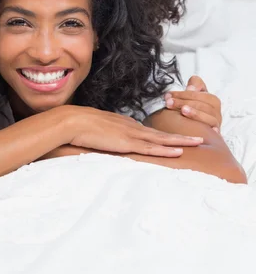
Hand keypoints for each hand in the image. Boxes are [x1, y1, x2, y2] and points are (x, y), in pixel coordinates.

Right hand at [65, 106, 202, 157]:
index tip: (178, 138)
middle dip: (181, 136)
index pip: (150, 131)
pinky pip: (150, 148)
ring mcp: (131, 134)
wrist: (73, 121)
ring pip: (161, 139)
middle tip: (200, 137)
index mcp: (126, 124)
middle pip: (161, 133)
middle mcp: (132, 127)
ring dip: (181, 141)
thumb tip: (110, 141)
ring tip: (198, 142)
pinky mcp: (127, 143)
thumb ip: (107, 135)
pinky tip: (178, 152)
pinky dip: (166, 150)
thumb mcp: (98, 130)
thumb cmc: (81, 127)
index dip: (165, 135)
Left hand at [165, 76, 221, 130]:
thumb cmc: (191, 108)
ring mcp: (216, 125)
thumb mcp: (193, 93)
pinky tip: (195, 128)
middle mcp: (216, 113)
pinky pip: (213, 133)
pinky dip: (207, 130)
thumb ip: (194, 85)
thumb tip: (191, 88)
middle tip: (169, 103)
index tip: (168, 95)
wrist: (194, 128)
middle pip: (204, 106)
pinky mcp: (215, 137)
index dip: (183, 94)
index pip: (199, 95)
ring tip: (182, 111)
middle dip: (185, 102)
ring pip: (210, 118)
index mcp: (212, 100)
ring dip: (195, 113)